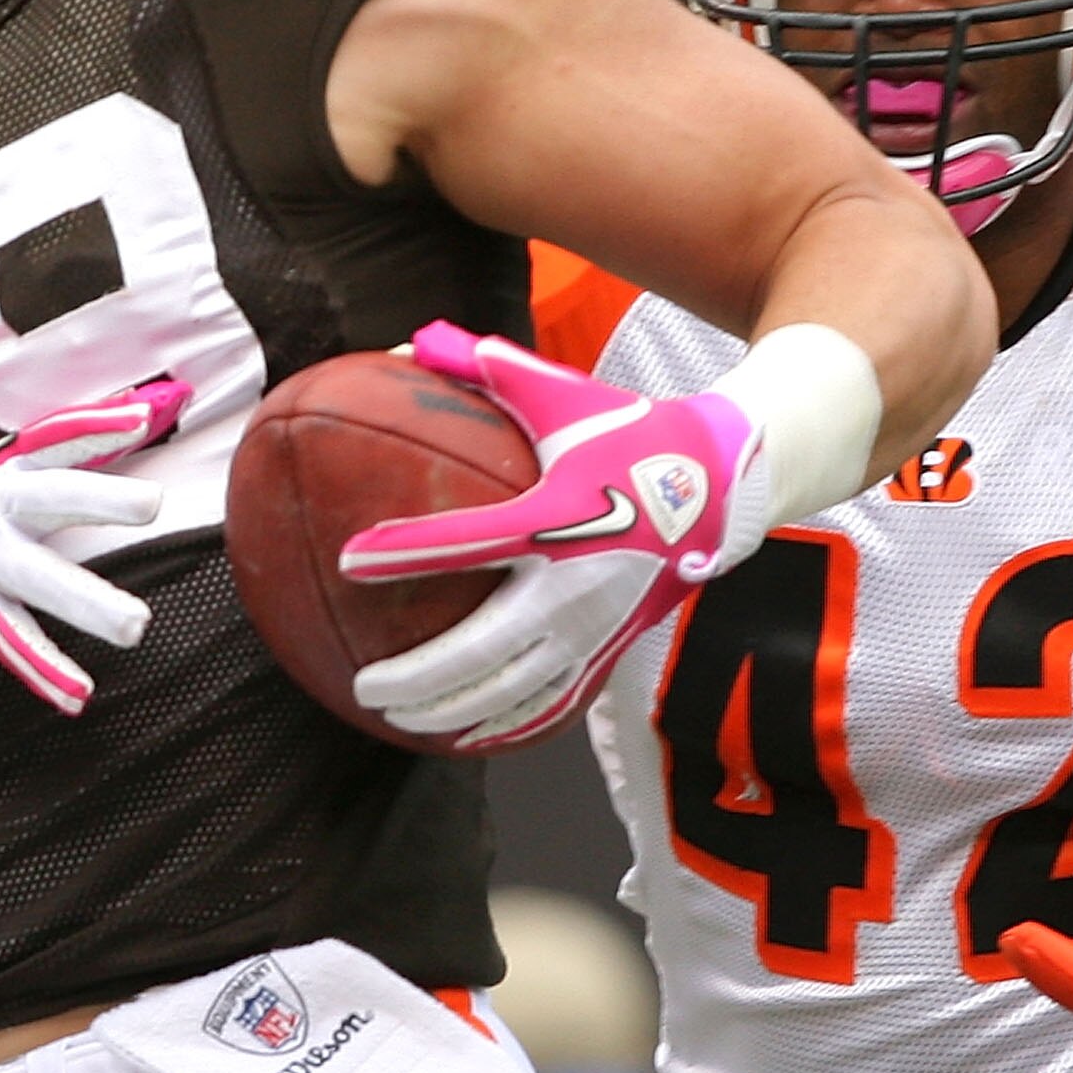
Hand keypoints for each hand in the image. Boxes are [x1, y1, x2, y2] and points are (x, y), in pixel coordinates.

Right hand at [0, 381, 189, 716]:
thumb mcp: (2, 465)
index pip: (58, 439)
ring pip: (43, 583)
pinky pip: (15, 645)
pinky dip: (45, 673)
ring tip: (135, 626)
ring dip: (89, 604)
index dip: (98, 424)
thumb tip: (151, 408)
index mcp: (9, 470)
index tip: (144, 418)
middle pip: (54, 499)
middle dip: (101, 500)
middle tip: (152, 503)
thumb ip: (75, 442)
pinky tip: (78, 696)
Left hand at [337, 321, 763, 749]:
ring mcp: (595, 628)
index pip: (467, 541)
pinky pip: (554, 703)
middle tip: (361, 687)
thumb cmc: (631, 434)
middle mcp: (574, 585)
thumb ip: (493, 368)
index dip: (407, 550)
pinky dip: (506, 725)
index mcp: (555, 518)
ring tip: (399, 720)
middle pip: (481, 651)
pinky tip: (467, 734)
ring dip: (452, 714)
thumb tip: (420, 339)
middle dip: (416, 677)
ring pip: (513, 692)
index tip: (348, 561)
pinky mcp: (612, 651)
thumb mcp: (566, 395)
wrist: (723, 487)